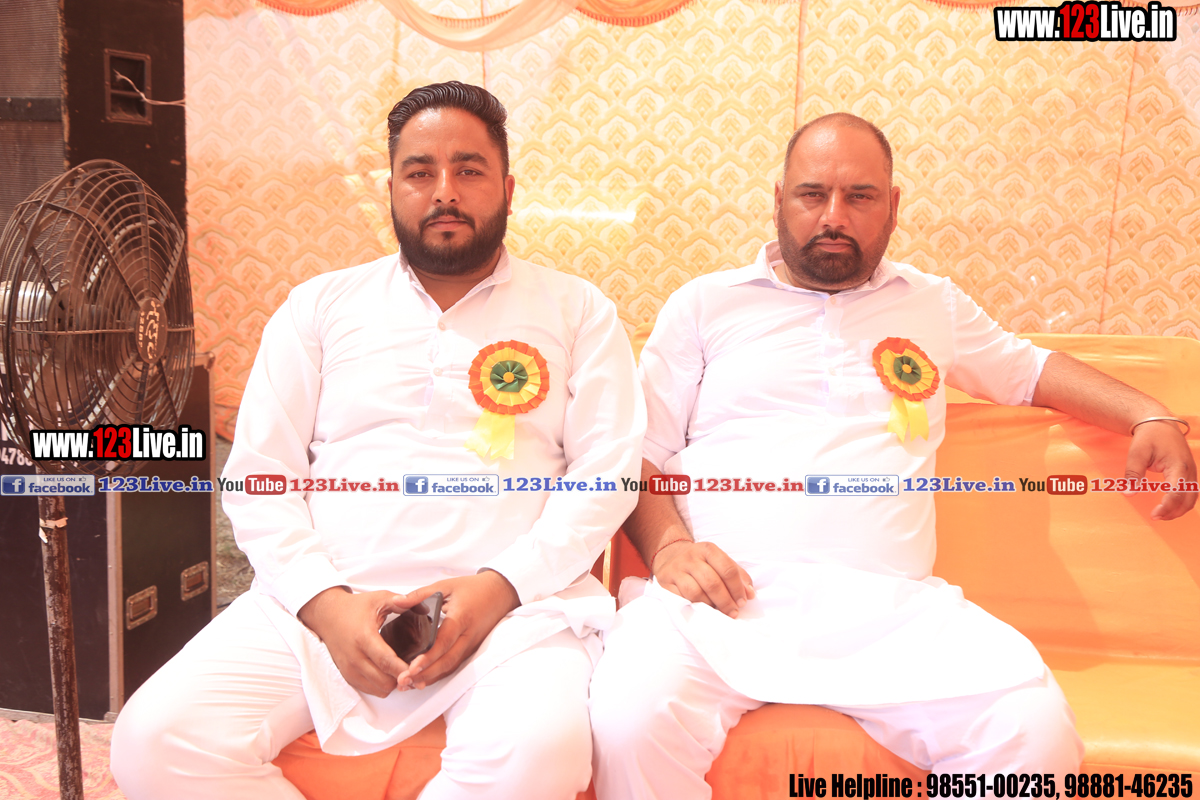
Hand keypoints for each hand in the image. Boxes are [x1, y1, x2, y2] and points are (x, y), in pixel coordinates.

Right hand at [297, 587, 414, 696]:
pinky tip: (388, 674)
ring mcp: (349, 668)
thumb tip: (425, 607)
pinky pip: (368, 690)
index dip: (404, 670)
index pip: (386, 661)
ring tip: (402, 671)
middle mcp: (354, 657)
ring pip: (377, 689)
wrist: (327, 615)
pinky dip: (381, 686)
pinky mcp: (347, 675)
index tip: (418, 671)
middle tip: (414, 670)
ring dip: (392, 684)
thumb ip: (403, 602)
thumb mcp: (379, 599)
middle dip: (401, 678)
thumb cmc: (354, 607)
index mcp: (364, 637)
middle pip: (383, 681)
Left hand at [398, 570, 519, 689]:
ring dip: (430, 678)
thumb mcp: (446, 586)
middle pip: (447, 661)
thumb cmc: (472, 588)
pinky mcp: (471, 649)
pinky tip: (423, 680)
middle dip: (426, 674)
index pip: (444, 642)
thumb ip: (420, 595)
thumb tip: (397, 601)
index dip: (428, 657)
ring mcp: (471, 645)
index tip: (411, 668)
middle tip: (404, 682)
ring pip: (451, 667)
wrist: (499, 593)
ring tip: (409, 685)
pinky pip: (454, 666)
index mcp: (461, 618)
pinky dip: (439, 674)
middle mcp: (468, 636)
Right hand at [653, 540, 754, 617]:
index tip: (743, 601)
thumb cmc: (701, 562)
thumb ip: (737, 575)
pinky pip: (681, 599)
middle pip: (712, 582)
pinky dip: (694, 607)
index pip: (727, 569)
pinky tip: (703, 610)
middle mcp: (691, 557)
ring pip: (696, 592)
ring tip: (718, 612)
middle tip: (733, 612)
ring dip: (710, 606)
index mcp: (708, 550)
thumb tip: (749, 594)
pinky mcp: (666, 583)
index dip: (737, 588)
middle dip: (726, 601)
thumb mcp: (719, 561)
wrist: (670, 555)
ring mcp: (677, 570)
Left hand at [1126, 420, 1196, 519]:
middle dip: (1174, 511)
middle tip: (1155, 517)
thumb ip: (1133, 474)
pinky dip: (1181, 502)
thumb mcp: (1137, 452)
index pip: (1177, 492)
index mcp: (1178, 466)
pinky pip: (1190, 493)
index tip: (1154, 515)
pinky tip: (1168, 507)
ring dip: (1179, 509)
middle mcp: (1189, 471)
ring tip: (1160, 515)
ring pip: (1192, 498)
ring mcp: (1191, 472)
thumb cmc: (1149, 437)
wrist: (1160, 423)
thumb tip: (1128, 493)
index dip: (1167, 507)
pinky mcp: (1188, 474)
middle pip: (1188, 499)